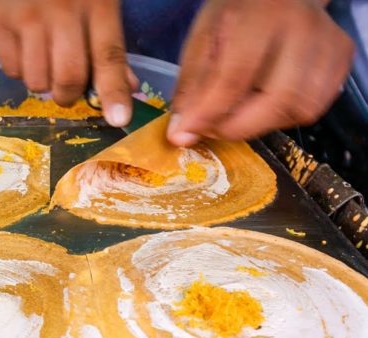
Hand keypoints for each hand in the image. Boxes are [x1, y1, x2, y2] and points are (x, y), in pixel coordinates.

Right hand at [0, 0, 137, 126]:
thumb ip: (109, 40)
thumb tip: (128, 86)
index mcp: (96, 2)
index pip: (109, 56)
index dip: (114, 91)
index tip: (118, 119)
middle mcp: (62, 12)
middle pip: (70, 77)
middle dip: (69, 96)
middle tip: (67, 91)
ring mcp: (27, 18)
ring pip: (37, 80)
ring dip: (42, 84)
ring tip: (42, 63)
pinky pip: (11, 69)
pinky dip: (18, 70)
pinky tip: (23, 50)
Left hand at [168, 0, 353, 145]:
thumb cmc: (236, 15)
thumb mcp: (202, 39)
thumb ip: (191, 85)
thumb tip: (182, 132)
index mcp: (262, 16)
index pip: (236, 77)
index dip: (208, 113)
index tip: (185, 135)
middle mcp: (303, 28)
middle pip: (278, 99)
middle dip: (237, 127)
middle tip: (211, 129)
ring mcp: (328, 43)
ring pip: (300, 109)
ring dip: (261, 124)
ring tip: (237, 113)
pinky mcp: (340, 58)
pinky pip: (315, 107)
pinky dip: (284, 117)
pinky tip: (264, 104)